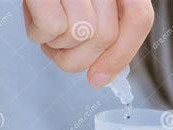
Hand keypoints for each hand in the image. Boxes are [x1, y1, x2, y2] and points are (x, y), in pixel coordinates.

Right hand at [23, 0, 153, 87]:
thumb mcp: (85, 7)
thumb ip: (103, 32)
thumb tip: (104, 75)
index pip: (139, 18)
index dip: (120, 55)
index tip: (99, 78)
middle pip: (106, 35)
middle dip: (80, 55)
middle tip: (62, 46)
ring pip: (81, 33)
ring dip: (57, 43)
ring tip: (46, 25)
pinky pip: (53, 26)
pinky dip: (38, 33)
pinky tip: (34, 17)